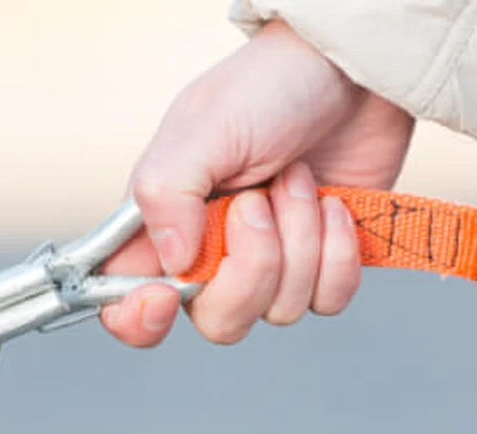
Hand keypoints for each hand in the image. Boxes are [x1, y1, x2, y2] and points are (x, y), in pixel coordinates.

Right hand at [102, 19, 415, 346]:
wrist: (350, 70)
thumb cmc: (267, 87)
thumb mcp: (203, 130)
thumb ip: (167, 195)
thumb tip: (173, 261)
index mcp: (162, 224)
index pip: (125, 299)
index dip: (138, 318)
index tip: (166, 296)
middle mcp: (210, 253)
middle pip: (216, 320)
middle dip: (250, 267)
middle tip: (258, 201)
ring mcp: (268, 263)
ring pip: (279, 310)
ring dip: (300, 240)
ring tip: (297, 179)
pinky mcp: (322, 264)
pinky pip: (327, 301)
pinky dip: (338, 253)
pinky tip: (333, 205)